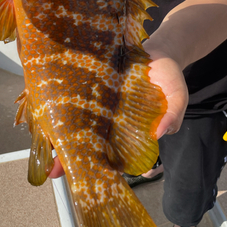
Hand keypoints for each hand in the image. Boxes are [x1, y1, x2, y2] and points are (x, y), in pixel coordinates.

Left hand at [48, 47, 187, 179]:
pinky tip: (48, 115)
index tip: (97, 176)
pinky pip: (77, 100)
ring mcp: (102, 105)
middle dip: (77, 158)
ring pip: (81, 126)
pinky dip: (63, 109)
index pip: (120, 156)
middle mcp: (114, 122)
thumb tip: (159, 134)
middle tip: (60, 172)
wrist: (157, 50)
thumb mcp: (177, 97)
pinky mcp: (94, 87)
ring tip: (49, 153)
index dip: (109, 167)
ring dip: (64, 138)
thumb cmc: (169, 78)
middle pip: (93, 144)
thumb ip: (173, 116)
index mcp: (133, 130)